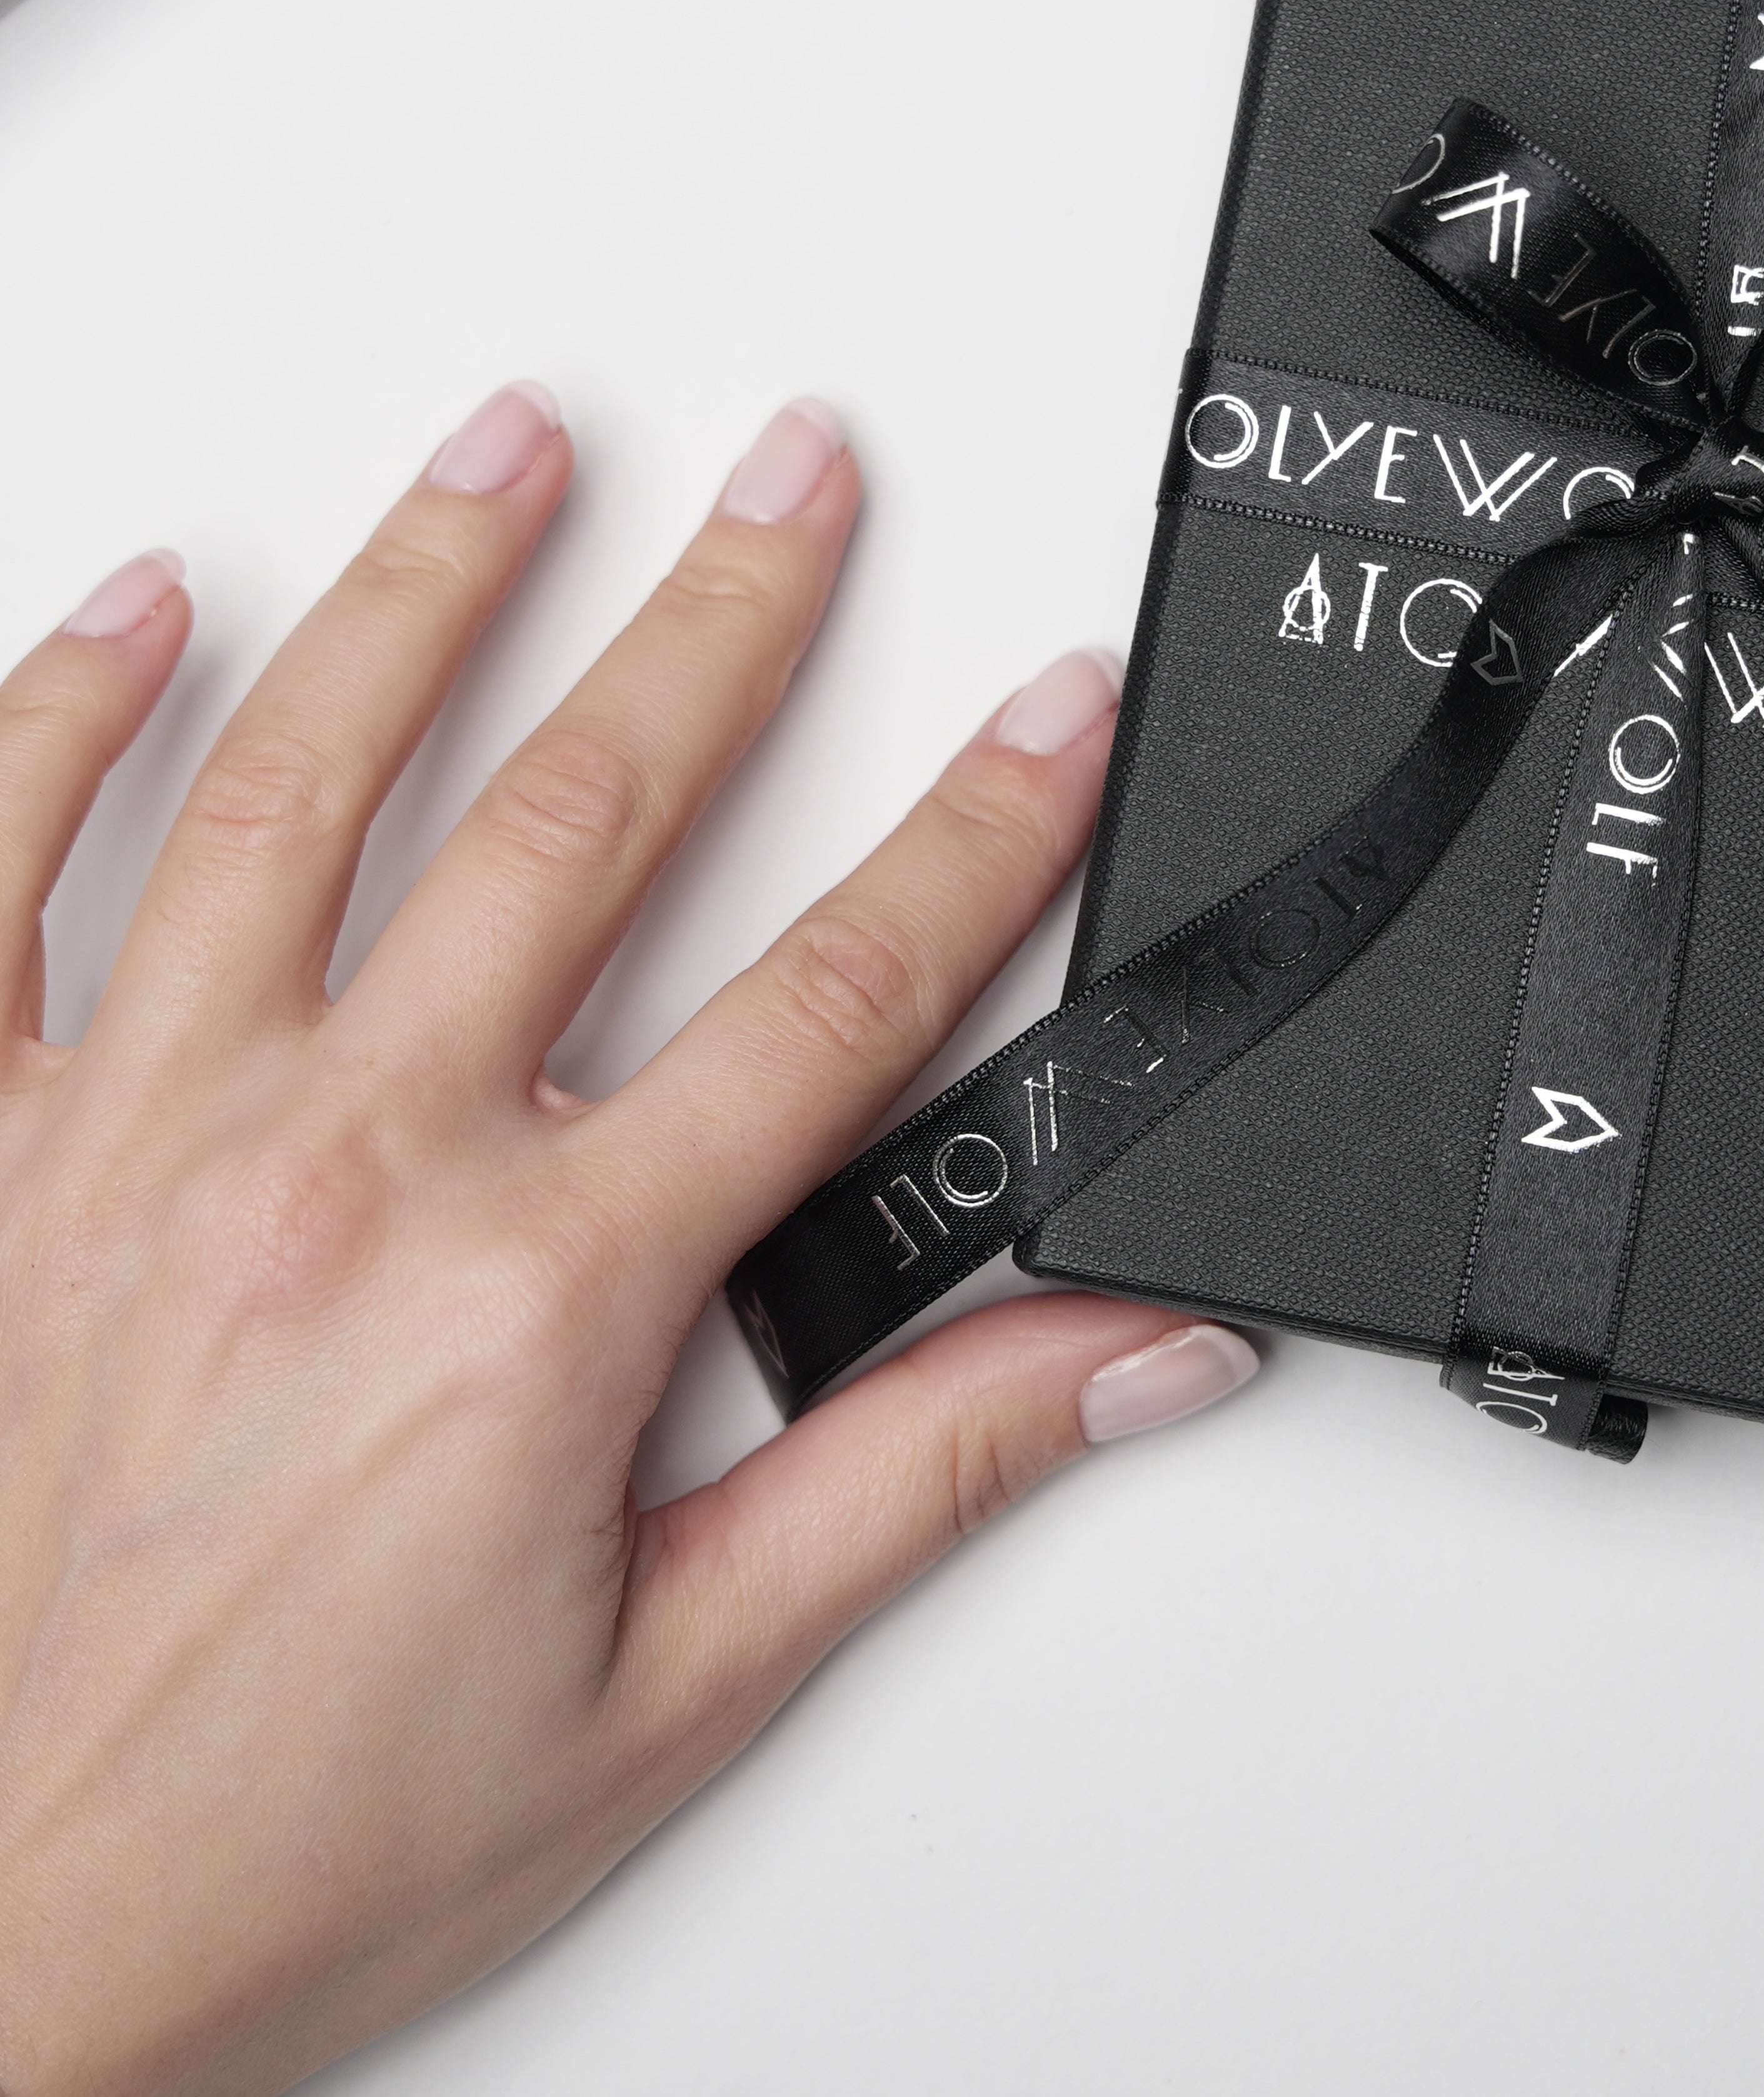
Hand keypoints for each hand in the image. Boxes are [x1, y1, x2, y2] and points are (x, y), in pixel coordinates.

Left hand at [0, 390, 1255, 2096]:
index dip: (975, 834)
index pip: (831, 1001)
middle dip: (724, 612)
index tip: (1050, 710)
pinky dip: (55, 718)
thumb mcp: (670, 1686)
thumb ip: (920, 1475)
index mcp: (541, 1296)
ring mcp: (130, 1139)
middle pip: (583, 818)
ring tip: (513, 441)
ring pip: (299, 783)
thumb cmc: (284, 1846)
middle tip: (799, 467)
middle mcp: (339, 1173)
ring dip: (429, 587)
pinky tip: (141, 605)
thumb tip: (1131, 1356)